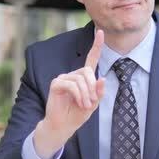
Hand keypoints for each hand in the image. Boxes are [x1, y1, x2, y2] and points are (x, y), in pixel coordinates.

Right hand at [33, 30, 105, 158]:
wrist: (63, 126)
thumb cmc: (77, 114)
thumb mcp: (93, 104)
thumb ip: (98, 93)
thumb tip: (102, 79)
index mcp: (83, 78)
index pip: (91, 59)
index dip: (96, 45)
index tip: (100, 32)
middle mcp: (72, 75)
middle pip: (87, 72)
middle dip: (92, 87)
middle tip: (91, 102)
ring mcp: (63, 78)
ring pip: (80, 79)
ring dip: (86, 94)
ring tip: (85, 105)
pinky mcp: (56, 84)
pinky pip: (72, 84)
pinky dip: (78, 95)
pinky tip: (79, 103)